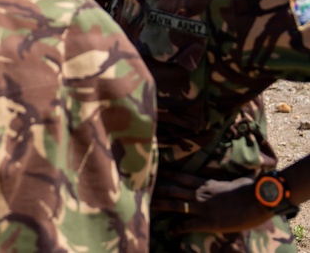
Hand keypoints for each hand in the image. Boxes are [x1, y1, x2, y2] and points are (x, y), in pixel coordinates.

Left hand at [152, 171, 270, 234]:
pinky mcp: (208, 221)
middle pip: (172, 189)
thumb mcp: (236, 182)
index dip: (167, 174)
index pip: (181, 176)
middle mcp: (200, 193)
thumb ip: (227, 182)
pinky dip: (177, 228)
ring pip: (174, 204)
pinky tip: (171, 231)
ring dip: (160, 205)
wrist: (259, 200)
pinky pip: (187, 225)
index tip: (154, 171)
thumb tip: (233, 182)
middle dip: (156, 189)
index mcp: (207, 183)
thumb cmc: (252, 189)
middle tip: (141, 188)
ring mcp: (202, 207)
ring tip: (146, 206)